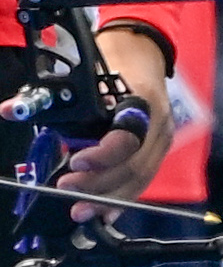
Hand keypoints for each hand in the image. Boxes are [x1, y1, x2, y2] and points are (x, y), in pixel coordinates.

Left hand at [54, 28, 174, 203]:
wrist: (143, 55)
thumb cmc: (112, 66)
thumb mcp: (83, 77)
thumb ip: (50, 99)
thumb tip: (10, 110)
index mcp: (141, 102)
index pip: (128, 138)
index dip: (102, 156)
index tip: (74, 163)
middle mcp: (157, 123)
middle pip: (135, 165)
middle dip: (100, 185)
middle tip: (67, 192)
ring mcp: (163, 138)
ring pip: (141, 177)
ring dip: (111, 198)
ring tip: (83, 210)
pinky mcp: (158, 150)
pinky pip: (144, 179)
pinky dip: (123, 196)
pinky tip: (105, 210)